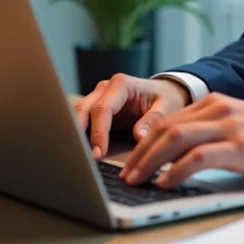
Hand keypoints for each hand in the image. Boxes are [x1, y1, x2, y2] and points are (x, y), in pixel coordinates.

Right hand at [74, 74, 191, 158]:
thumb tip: (138, 136)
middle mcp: (105, 89)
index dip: (98, 133)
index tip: (99, 153)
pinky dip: (79, 136)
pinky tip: (80, 152)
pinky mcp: (95, 109)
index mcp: (121, 85)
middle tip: (83, 159)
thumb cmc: (166, 98)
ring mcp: (97, 97)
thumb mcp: (167, 107)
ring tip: (78, 157)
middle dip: (79, 134)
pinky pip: (82, 122)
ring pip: (77, 115)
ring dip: (76, 135)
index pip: (102, 109)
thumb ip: (152, 120)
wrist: (165, 92)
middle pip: (83, 110)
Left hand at [120, 93, 243, 188]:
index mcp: (216, 103)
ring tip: (137, 180)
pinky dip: (175, 170)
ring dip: (150, 162)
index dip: (144, 142)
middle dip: (140, 153)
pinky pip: (198, 157)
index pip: (168, 121)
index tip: (131, 162)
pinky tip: (165, 182)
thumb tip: (175, 155)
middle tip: (126, 175)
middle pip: (165, 128)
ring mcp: (229, 127)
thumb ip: (210, 132)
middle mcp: (219, 109)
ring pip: (175, 139)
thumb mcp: (238, 126)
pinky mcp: (241, 147)